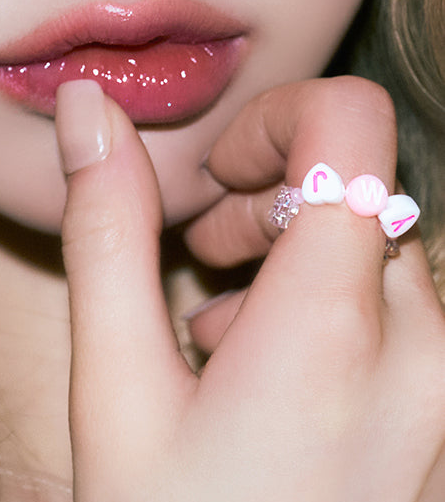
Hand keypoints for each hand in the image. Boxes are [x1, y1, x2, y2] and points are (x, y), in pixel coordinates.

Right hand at [56, 76, 444, 501]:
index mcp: (334, 320)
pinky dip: (347, 321)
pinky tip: (278, 387)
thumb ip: (107, 231)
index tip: (218, 177)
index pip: (351, 119)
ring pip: (386, 258)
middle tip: (203, 259)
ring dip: (306, 264)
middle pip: (362, 191)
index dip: (275, 118)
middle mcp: (428, 349)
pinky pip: (415, 328)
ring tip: (226, 333)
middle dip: (275, 202)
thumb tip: (90, 108)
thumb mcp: (115, 393)